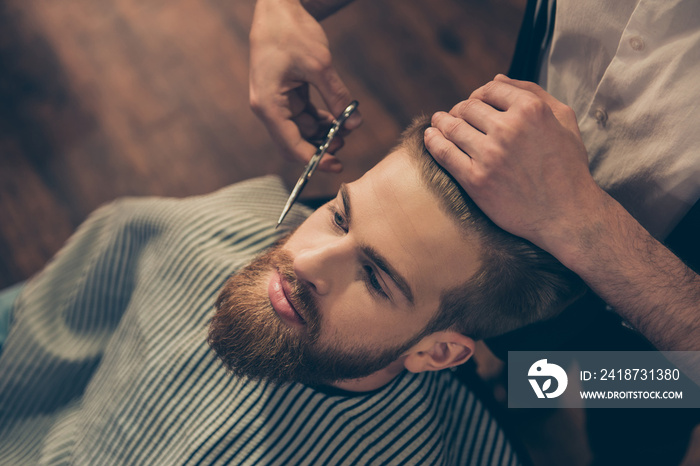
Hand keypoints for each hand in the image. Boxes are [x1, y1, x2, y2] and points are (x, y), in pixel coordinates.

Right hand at [249, 0, 361, 171]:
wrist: (278, 8)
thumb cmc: (290, 32)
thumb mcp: (319, 65)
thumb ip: (337, 97)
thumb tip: (354, 122)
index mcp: (269, 104)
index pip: (291, 144)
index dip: (314, 159)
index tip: (336, 165)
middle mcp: (268, 107)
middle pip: (294, 141)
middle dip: (320, 146)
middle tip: (345, 143)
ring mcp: (276, 101)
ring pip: (301, 129)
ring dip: (323, 132)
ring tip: (346, 128)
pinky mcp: (286, 93)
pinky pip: (303, 115)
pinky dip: (321, 118)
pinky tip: (338, 117)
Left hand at [424, 74, 605, 253]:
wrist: (567, 214)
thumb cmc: (568, 167)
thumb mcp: (564, 121)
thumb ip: (534, 93)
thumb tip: (497, 78)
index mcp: (531, 110)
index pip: (490, 89)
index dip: (479, 94)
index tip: (475, 103)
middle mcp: (508, 128)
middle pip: (468, 107)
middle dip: (461, 110)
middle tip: (456, 117)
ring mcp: (490, 155)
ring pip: (452, 127)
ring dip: (441, 122)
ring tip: (437, 123)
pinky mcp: (476, 180)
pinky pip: (443, 153)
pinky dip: (432, 141)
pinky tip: (430, 136)